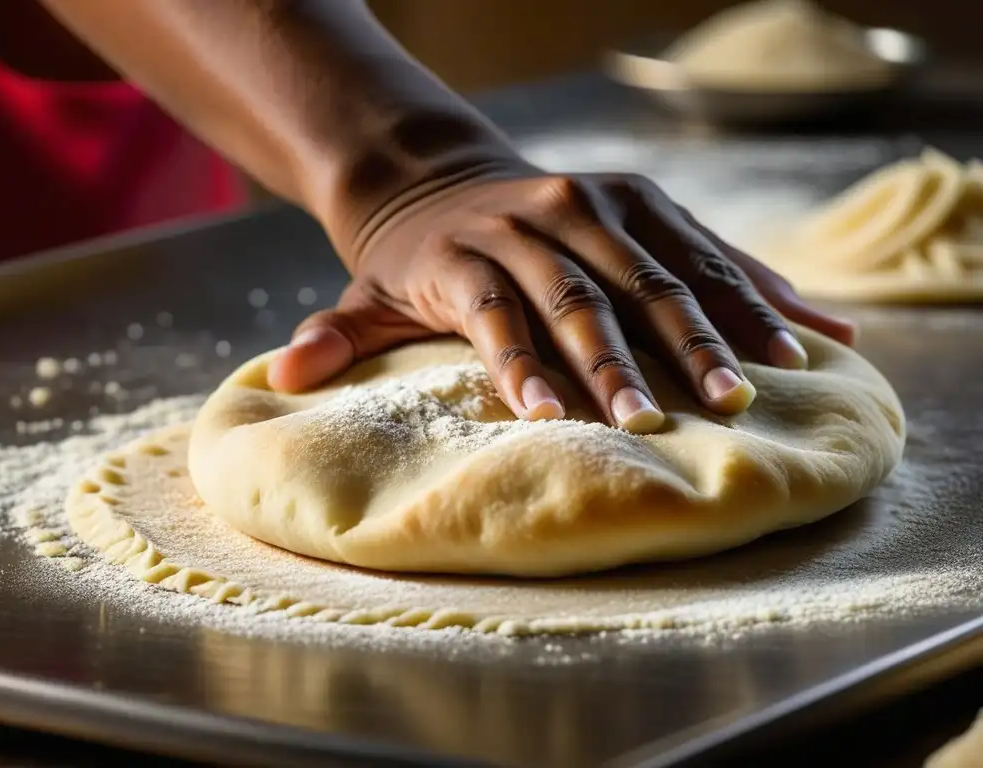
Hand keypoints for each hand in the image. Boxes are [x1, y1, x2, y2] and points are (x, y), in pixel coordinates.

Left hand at [268, 163, 855, 432]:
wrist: (443, 177)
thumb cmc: (413, 259)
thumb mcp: (366, 292)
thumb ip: (335, 335)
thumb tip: (282, 378)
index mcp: (472, 252)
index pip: (501, 315)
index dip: (526, 367)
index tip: (557, 419)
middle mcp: (541, 219)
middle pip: (590, 298)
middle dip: (632, 362)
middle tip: (671, 419)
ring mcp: (601, 203)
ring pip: (662, 271)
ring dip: (710, 330)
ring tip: (756, 384)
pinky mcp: (644, 200)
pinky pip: (706, 246)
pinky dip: (755, 289)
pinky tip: (810, 330)